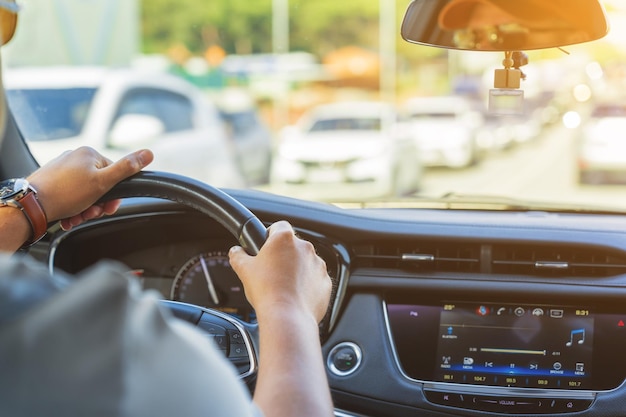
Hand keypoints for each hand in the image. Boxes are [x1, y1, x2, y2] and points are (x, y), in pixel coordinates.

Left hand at [27, 146, 153, 229]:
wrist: (32, 204)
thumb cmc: (67, 193)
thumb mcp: (103, 182)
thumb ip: (127, 168)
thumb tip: (148, 153)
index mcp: (89, 154)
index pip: (113, 173)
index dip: (113, 194)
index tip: (108, 207)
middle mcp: (74, 158)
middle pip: (98, 185)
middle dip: (97, 204)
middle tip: (91, 214)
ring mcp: (61, 169)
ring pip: (83, 193)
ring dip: (84, 210)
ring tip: (77, 217)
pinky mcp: (51, 181)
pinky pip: (69, 196)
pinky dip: (72, 208)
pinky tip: (69, 217)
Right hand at [228, 221, 331, 323]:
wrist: (287, 317)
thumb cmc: (267, 292)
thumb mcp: (243, 270)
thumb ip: (238, 255)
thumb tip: (236, 252)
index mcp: (284, 239)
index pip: (279, 226)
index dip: (270, 236)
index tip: (265, 247)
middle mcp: (305, 248)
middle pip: (293, 246)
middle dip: (283, 256)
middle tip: (271, 272)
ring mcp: (318, 264)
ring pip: (305, 263)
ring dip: (297, 270)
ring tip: (283, 287)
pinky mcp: (325, 281)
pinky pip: (316, 279)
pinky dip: (308, 285)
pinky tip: (295, 295)